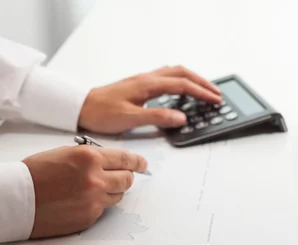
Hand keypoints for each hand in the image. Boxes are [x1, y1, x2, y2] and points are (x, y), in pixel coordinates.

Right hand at [22, 146, 147, 238]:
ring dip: (111, 190)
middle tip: (121, 176)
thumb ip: (91, 157)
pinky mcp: (90, 217)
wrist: (17, 199)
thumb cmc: (35, 173)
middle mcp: (96, 179)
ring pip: (118, 195)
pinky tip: (81, 201)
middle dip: (126, 176)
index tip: (143, 164)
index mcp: (90, 158)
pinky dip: (97, 204)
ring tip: (92, 188)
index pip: (125, 159)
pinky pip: (103, 209)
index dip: (137, 162)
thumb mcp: (65, 153)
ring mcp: (94, 200)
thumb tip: (110, 162)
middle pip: (127, 179)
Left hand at [78, 65, 221, 133]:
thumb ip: (158, 117)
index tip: (215, 100)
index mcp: (148, 84)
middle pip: (183, 73)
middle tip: (216, 94)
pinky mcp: (141, 85)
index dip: (201, 92)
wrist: (81, 107)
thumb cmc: (101, 112)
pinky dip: (182, 81)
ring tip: (205, 90)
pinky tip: (183, 90)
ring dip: (193, 80)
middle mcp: (148, 78)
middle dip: (202, 83)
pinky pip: (167, 77)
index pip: (182, 85)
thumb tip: (181, 117)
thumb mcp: (131, 118)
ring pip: (176, 73)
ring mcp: (144, 80)